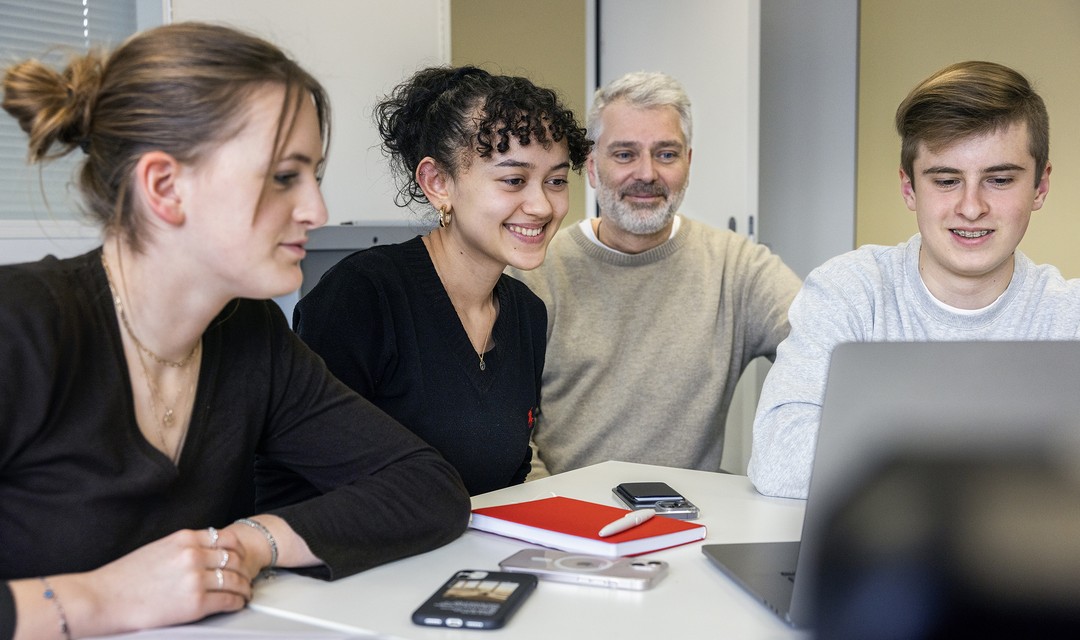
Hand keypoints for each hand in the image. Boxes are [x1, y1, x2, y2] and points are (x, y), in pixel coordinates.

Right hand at [76, 527, 256, 633]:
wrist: (102, 599)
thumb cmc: (123, 578)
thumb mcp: (158, 549)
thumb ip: (183, 548)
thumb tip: (203, 551)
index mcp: (185, 539)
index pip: (227, 538)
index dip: (239, 549)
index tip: (241, 556)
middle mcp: (194, 555)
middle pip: (235, 558)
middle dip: (245, 568)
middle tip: (248, 575)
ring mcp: (196, 579)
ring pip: (236, 580)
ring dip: (244, 586)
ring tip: (245, 591)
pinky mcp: (195, 603)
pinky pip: (228, 600)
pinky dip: (237, 601)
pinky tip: (237, 602)